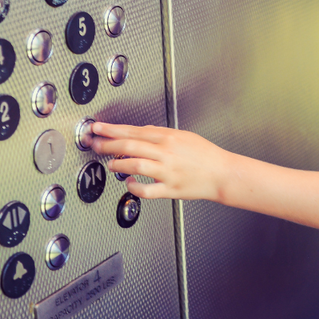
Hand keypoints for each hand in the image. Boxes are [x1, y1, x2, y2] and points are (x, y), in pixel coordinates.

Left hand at [92, 122, 232, 201]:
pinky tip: (128, 182)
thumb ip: (162, 133)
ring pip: (135, 165)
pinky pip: (146, 190)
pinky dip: (134, 186)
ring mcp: (167, 172)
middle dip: (108, 144)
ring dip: (119, 164)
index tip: (99, 128)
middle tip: (95, 144)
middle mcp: (166, 153)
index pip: (134, 131)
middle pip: (130, 145)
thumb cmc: (206, 155)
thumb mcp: (185, 136)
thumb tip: (142, 131)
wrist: (223, 173)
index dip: (113, 129)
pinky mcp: (170, 189)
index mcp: (169, 138)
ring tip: (111, 163)